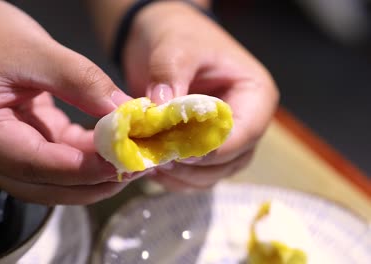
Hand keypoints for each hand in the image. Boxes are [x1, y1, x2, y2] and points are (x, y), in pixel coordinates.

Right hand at [0, 0, 130, 203]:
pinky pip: (56, 159)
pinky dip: (85, 156)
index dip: (84, 169)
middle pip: (45, 186)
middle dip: (93, 182)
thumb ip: (81, 82)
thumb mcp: (34, 50)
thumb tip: (124, 112)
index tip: (125, 161)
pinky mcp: (20, 142)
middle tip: (136, 169)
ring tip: (131, 160)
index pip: (35, 165)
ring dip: (93, 174)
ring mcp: (2, 152)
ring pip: (53, 180)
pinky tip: (112, 147)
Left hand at [122, 2, 278, 190]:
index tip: (178, 152)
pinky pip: (194, 176)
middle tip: (156, 158)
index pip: (244, 133)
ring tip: (150, 163)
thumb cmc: (180, 36)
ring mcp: (226, 139)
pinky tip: (152, 166)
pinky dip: (174, 177)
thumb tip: (160, 112)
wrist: (164, 39)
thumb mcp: (175, 48)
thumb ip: (170, 76)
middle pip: (229, 161)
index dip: (212, 148)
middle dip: (192, 166)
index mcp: (255, 95)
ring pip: (212, 175)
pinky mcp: (203, 149)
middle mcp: (246, 122)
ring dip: (181, 176)